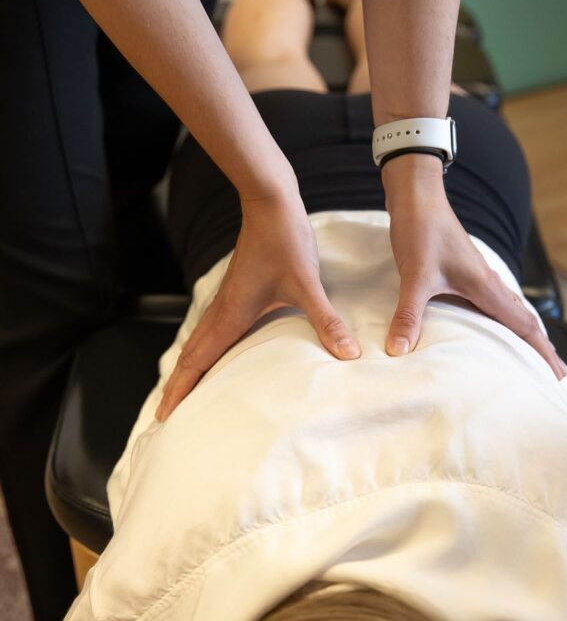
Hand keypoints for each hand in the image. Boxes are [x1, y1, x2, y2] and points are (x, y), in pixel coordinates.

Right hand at [155, 185, 360, 420]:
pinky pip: (209, 330)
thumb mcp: (307, 285)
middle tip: (163, 416)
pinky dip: (201, 350)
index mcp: (231, 316)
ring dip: (186, 369)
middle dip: (175, 388)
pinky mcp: (234, 293)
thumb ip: (326, 321)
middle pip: (190, 358)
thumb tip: (347, 354)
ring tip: (181, 393)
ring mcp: (224, 302)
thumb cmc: (284, 241)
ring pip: (196, 343)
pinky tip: (211, 355)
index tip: (164, 416)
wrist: (270, 204)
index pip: (197, 362)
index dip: (180, 390)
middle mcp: (221, 312)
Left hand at [381, 154, 566, 379]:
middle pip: (524, 321)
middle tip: (555, 376)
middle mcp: (488, 283)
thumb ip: (408, 315)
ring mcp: (478, 277)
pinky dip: (502, 320)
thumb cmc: (421, 230)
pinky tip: (491, 326)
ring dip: (523, 334)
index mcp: (486, 287)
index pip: (524, 326)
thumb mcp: (415, 276)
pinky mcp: (464, 272)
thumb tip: (398, 351)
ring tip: (529, 356)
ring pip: (510, 311)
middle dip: (541, 349)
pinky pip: (493, 303)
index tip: (560, 377)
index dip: (543, 352)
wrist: (417, 195)